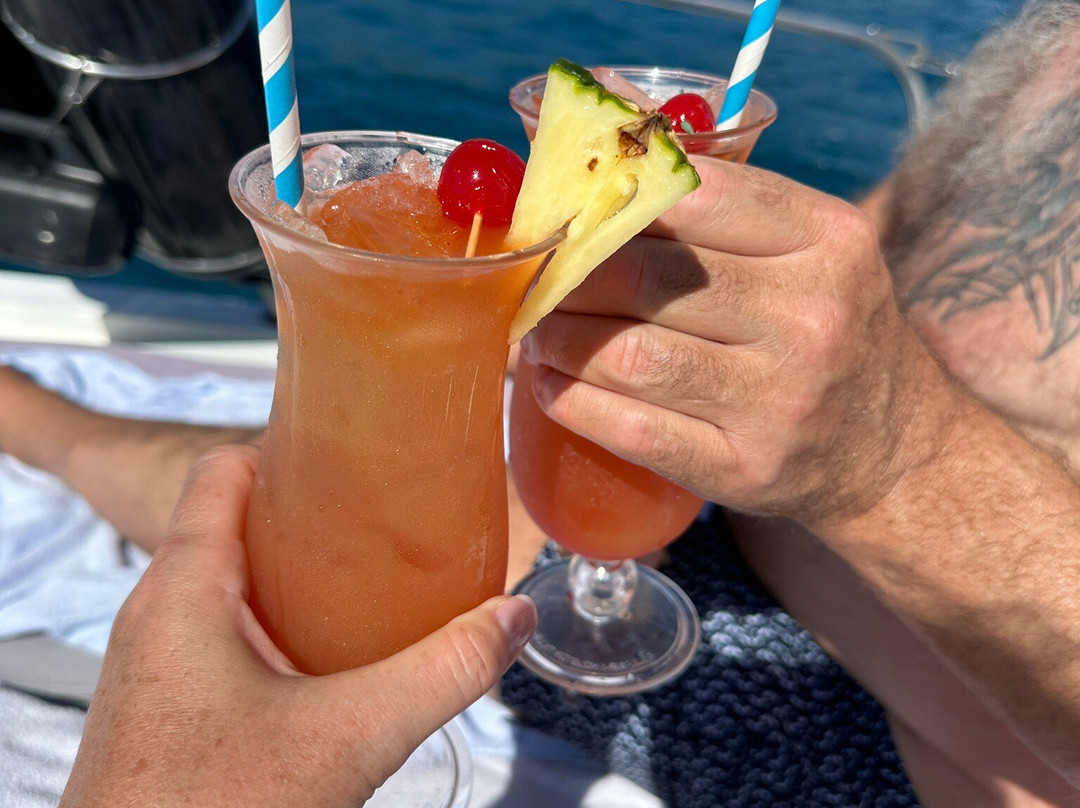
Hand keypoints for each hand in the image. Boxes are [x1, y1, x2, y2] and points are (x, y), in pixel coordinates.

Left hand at [60, 445, 535, 807]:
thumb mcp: (352, 735)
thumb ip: (443, 672)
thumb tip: (512, 618)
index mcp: (185, 587)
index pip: (223, 468)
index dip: (286, 446)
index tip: (353, 452)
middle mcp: (158, 612)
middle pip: (232, 519)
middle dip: (309, 513)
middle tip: (383, 519)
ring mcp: (156, 661)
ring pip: (229, 580)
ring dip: (295, 573)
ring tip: (369, 581)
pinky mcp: (166, 705)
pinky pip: (222, 633)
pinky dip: (278, 624)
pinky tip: (331, 658)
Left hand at [520, 158, 958, 524]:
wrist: (890, 451)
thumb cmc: (829, 331)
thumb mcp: (811, 251)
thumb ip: (725, 204)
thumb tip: (607, 146)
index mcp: (826, 242)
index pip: (695, 197)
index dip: (611, 202)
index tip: (566, 212)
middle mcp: (809, 318)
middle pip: (647, 279)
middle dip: (567, 275)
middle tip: (535, 277)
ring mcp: (777, 401)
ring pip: (628, 356)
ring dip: (556, 339)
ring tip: (535, 330)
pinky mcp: (742, 469)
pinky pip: (632, 429)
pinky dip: (571, 402)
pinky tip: (550, 383)